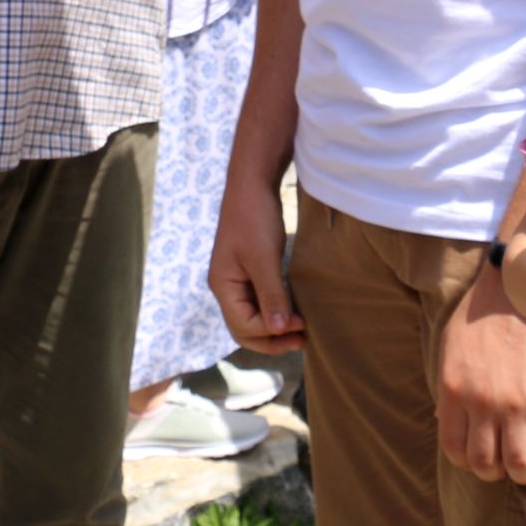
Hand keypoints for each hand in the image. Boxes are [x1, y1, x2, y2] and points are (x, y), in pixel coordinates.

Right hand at [208, 178, 305, 353]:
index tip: (300, 325)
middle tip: (303, 340)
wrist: (252, 185)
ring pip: (253, 317)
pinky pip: (260, 301)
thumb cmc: (254, 218)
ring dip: (275, 328)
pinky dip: (276, 311)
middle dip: (272, 339)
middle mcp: (226, 287)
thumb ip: (270, 295)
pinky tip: (294, 311)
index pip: (243, 326)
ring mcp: (236, 280)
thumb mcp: (264, 258)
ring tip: (302, 331)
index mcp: (223, 286)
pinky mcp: (249, 271)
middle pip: (244, 328)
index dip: (271, 333)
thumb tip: (278, 329)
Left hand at [438, 264, 525, 485]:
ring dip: (523, 472)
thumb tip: (446, 421)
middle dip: (494, 472)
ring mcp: (517, 404)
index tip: (479, 458)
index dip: (466, 462)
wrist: (520, 288)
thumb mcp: (451, 349)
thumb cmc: (482, 316)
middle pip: (485, 463)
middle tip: (505, 465)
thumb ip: (449, 388)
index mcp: (454, 391)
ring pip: (519, 462)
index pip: (453, 448)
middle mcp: (483, 403)